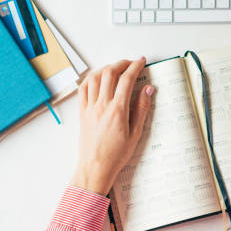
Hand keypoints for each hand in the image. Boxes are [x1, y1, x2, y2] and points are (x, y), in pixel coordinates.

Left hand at [71, 58, 153, 194]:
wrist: (95, 168)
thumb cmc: (116, 155)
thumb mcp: (136, 133)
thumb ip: (141, 108)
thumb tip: (148, 89)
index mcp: (117, 110)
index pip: (126, 79)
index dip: (135, 66)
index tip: (141, 61)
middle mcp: (102, 105)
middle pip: (110, 73)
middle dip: (122, 63)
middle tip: (131, 63)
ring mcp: (89, 107)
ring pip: (95, 77)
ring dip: (106, 68)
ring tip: (115, 68)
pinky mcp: (82, 112)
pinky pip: (83, 88)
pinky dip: (91, 78)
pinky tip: (98, 78)